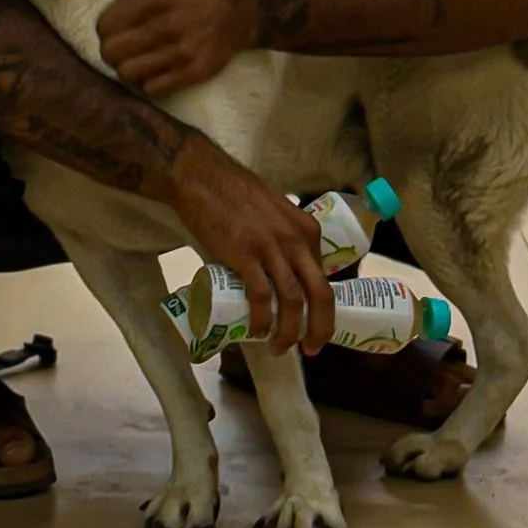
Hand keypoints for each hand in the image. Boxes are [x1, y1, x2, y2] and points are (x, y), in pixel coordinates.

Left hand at [97, 0, 256, 99]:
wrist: (239, 9)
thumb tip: (114, 4)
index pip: (108, 25)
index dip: (104, 27)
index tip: (112, 26)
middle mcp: (170, 25)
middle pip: (113, 52)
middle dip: (110, 49)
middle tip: (119, 44)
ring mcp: (184, 51)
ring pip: (129, 72)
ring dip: (127, 65)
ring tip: (135, 57)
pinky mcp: (196, 72)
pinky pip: (153, 88)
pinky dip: (147, 80)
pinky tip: (153, 68)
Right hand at [167, 138, 335, 353]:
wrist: (203, 177)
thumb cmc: (236, 195)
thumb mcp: (276, 213)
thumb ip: (284, 237)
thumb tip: (284, 267)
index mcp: (307, 230)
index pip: (324, 277)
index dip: (322, 308)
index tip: (314, 326)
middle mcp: (296, 240)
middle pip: (320, 294)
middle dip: (320, 328)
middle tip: (310, 349)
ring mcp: (271, 247)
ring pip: (292, 300)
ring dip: (288, 332)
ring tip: (279, 347)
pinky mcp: (245, 254)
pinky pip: (261, 296)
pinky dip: (262, 319)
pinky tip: (257, 332)